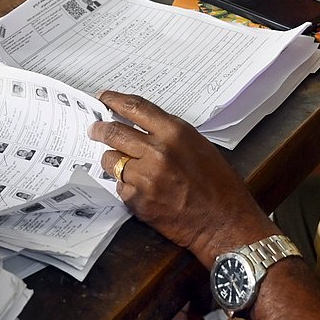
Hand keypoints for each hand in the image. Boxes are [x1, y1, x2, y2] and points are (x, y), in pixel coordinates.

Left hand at [90, 92, 275, 265]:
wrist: (224, 222)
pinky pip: (120, 187)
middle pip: (114, 132)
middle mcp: (158, 152)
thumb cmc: (218, 185)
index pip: (135, 108)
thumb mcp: (197, 145)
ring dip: (114, 162)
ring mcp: (146, 178)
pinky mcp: (139, 201)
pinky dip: (126, 187)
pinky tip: (143, 191)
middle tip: (94, 130)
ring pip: (111, 161)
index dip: (114, 100)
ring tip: (126, 167)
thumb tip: (140, 126)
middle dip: (100, 130)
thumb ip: (168, 133)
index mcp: (174, 133)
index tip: (103, 97)